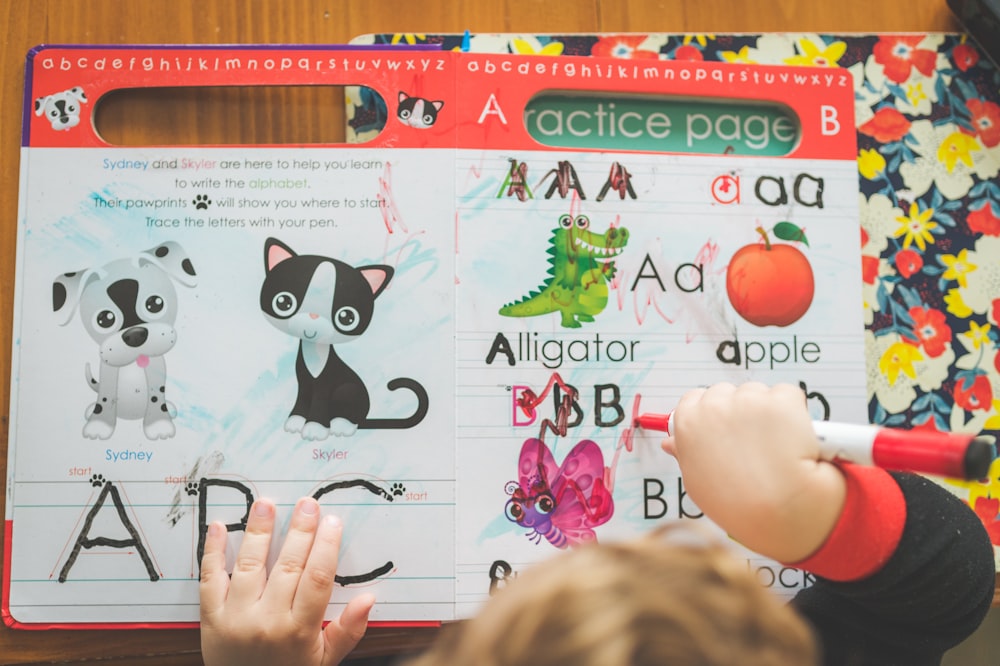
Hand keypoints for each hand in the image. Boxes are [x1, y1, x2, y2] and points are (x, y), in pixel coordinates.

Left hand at [200, 497, 374, 665]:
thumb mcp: (325, 660)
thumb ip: (348, 630)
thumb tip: (369, 598)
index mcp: (299, 630)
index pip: (317, 580)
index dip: (326, 547)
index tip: (332, 522)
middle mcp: (267, 621)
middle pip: (287, 567)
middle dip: (300, 531)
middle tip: (307, 504)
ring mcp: (236, 618)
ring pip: (248, 566)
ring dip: (258, 532)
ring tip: (266, 504)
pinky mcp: (210, 617)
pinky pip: (210, 579)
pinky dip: (211, 551)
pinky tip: (216, 525)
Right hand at [661, 382, 845, 561]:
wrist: (779, 510)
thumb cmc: (736, 504)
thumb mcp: (697, 482)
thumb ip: (685, 454)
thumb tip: (671, 442)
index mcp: (688, 422)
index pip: (694, 400)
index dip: (711, 415)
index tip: (723, 431)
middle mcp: (714, 405)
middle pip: (726, 393)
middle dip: (739, 411)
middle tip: (753, 443)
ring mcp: (748, 399)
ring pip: (757, 393)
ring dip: (766, 411)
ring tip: (775, 447)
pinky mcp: (782, 399)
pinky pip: (788, 395)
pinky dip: (793, 412)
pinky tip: (793, 439)